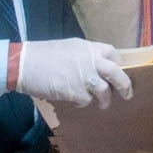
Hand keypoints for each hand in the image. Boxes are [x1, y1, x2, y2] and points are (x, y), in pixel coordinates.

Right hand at [16, 39, 131, 108]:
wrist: (25, 64)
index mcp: (90, 48)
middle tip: (127, 94)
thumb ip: (86, 56)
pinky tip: (76, 101)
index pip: (113, 54)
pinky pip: (86, 100)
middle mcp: (91, 61)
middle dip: (125, 86)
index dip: (118, 65)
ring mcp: (85, 77)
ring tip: (102, 104)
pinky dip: (83, 103)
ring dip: (104, 100)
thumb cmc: (44, 55)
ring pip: (104, 91)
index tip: (118, 72)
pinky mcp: (75, 92)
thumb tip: (97, 66)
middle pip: (116, 74)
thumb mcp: (70, 48)